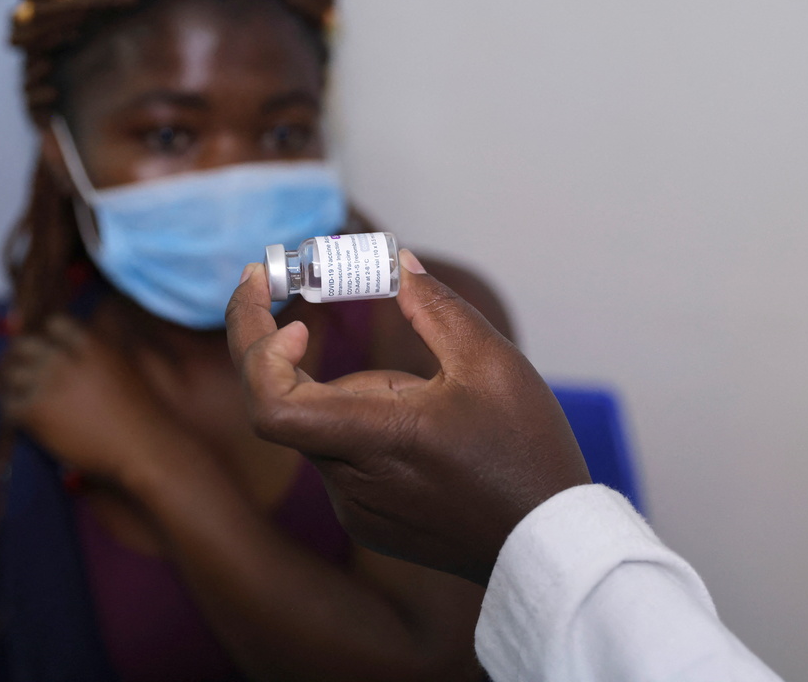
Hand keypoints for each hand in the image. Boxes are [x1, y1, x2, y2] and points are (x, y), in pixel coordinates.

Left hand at [0, 314, 166, 480]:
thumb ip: (104, 341)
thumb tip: (95, 319)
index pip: (54, 325)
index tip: (48, 352)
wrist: (142, 447)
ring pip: (13, 375)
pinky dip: (14, 412)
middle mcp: (65, 358)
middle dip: (24, 358)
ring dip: (17, 386)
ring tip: (22, 397)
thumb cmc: (140, 410)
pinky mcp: (36, 411)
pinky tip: (24, 420)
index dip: (50, 340)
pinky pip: (10, 406)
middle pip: (26, 346)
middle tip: (26, 373)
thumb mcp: (125, 362)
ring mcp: (48, 384)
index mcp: (90, 343)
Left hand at [226, 251, 590, 585]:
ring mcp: (354, 506)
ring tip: (427, 395)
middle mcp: (352, 481)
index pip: (272, 405)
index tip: (294, 320)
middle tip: (282, 287)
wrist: (548, 543)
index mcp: (379, 439)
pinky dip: (356, 422)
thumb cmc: (527, 454)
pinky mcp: (365, 519)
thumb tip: (396, 263)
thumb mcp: (491, 362)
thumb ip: (434, 306)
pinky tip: (420, 427)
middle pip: (283, 405)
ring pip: (319, 427)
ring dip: (342, 389)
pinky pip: (339, 456)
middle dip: (276, 343)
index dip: (260, 352)